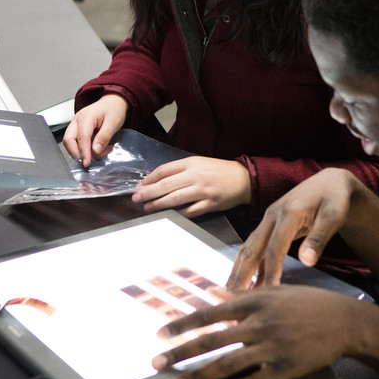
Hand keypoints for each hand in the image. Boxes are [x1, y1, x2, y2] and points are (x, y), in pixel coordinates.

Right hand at [62, 94, 127, 167]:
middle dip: (76, 153)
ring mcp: (76, 124)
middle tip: (88, 162)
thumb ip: (104, 137)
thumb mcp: (113, 122)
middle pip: (68, 140)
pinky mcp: (78, 129)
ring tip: (100, 152)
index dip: (83, 152)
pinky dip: (84, 149)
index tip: (87, 163)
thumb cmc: (113, 109)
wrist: (113, 102)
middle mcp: (77, 120)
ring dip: (81, 152)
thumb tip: (95, 150)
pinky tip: (97, 149)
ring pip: (70, 142)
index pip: (81, 138)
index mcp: (86, 116)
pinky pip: (76, 141)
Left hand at [131, 156, 250, 217]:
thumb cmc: (218, 171)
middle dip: (149, 192)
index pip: (165, 170)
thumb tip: (158, 180)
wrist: (243, 178)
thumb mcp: (198, 164)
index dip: (150, 178)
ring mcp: (203, 190)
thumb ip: (180, 170)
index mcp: (191, 163)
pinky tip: (170, 215)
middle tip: (136, 197)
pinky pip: (191, 210)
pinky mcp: (211, 204)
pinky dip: (179, 213)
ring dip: (159, 203)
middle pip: (167, 184)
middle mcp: (196, 176)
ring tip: (147, 207)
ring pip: (176, 198)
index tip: (140, 185)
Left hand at [152, 285, 360, 378]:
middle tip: (156, 362)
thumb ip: (243, 295)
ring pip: (225, 364)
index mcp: (253, 301)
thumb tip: (212, 294)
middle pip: (210, 340)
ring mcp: (269, 347)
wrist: (342, 320)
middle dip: (180, 352)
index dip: (182, 324)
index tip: (160, 333)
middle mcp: (257, 322)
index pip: (208, 313)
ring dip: (196, 375)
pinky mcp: (282, 369)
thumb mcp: (274, 291)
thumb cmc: (307, 302)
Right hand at [227, 168, 357, 288]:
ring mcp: (268, 219)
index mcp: (287, 214)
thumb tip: (307, 262)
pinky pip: (255, 246)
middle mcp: (271, 216)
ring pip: (249, 247)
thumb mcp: (333, 216)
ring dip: (239, 270)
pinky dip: (248, 264)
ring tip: (230, 294)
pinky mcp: (269, 225)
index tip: (266, 294)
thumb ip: (319, 238)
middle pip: (252, 248)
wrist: (329, 182)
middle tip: (232, 299)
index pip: (274, 248)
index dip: (270, 272)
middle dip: (241, 274)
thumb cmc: (334, 199)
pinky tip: (246, 282)